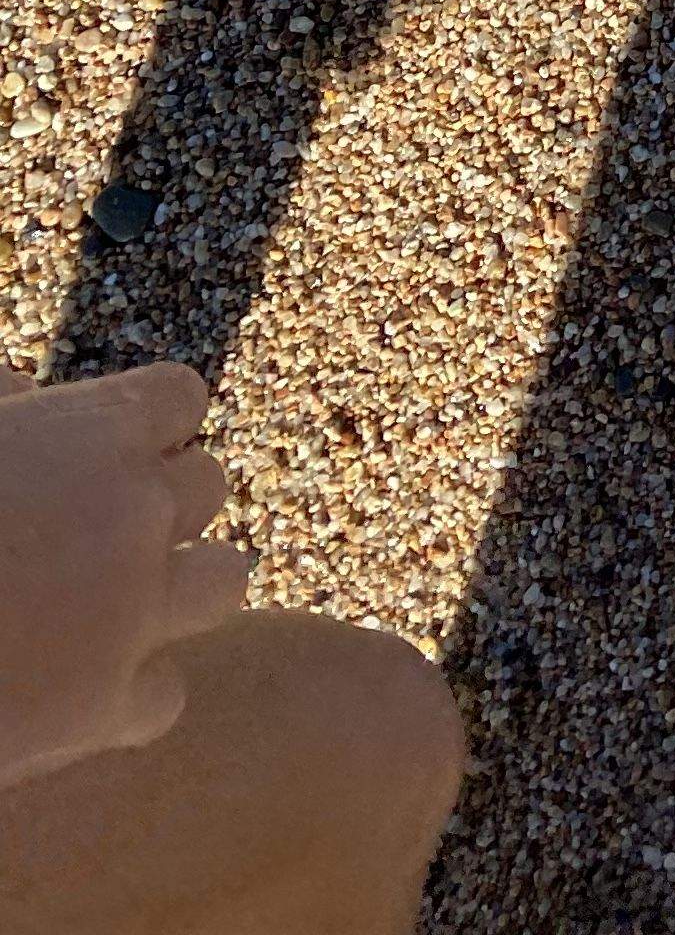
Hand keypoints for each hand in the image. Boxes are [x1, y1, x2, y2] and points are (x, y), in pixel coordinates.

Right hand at [0, 364, 249, 789]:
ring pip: (223, 580)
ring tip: (108, 609)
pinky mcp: (105, 708)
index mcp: (96, 431)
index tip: (103, 454)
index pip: (179, 400)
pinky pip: (162, 693)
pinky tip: (66, 697)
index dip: (143, 427)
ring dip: (177, 589)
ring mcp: (133, 611)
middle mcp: (136, 512)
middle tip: (93, 538)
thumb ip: (7, 407)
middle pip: (205, 487)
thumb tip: (29, 395)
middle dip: (159, 506)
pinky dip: (125, 698)